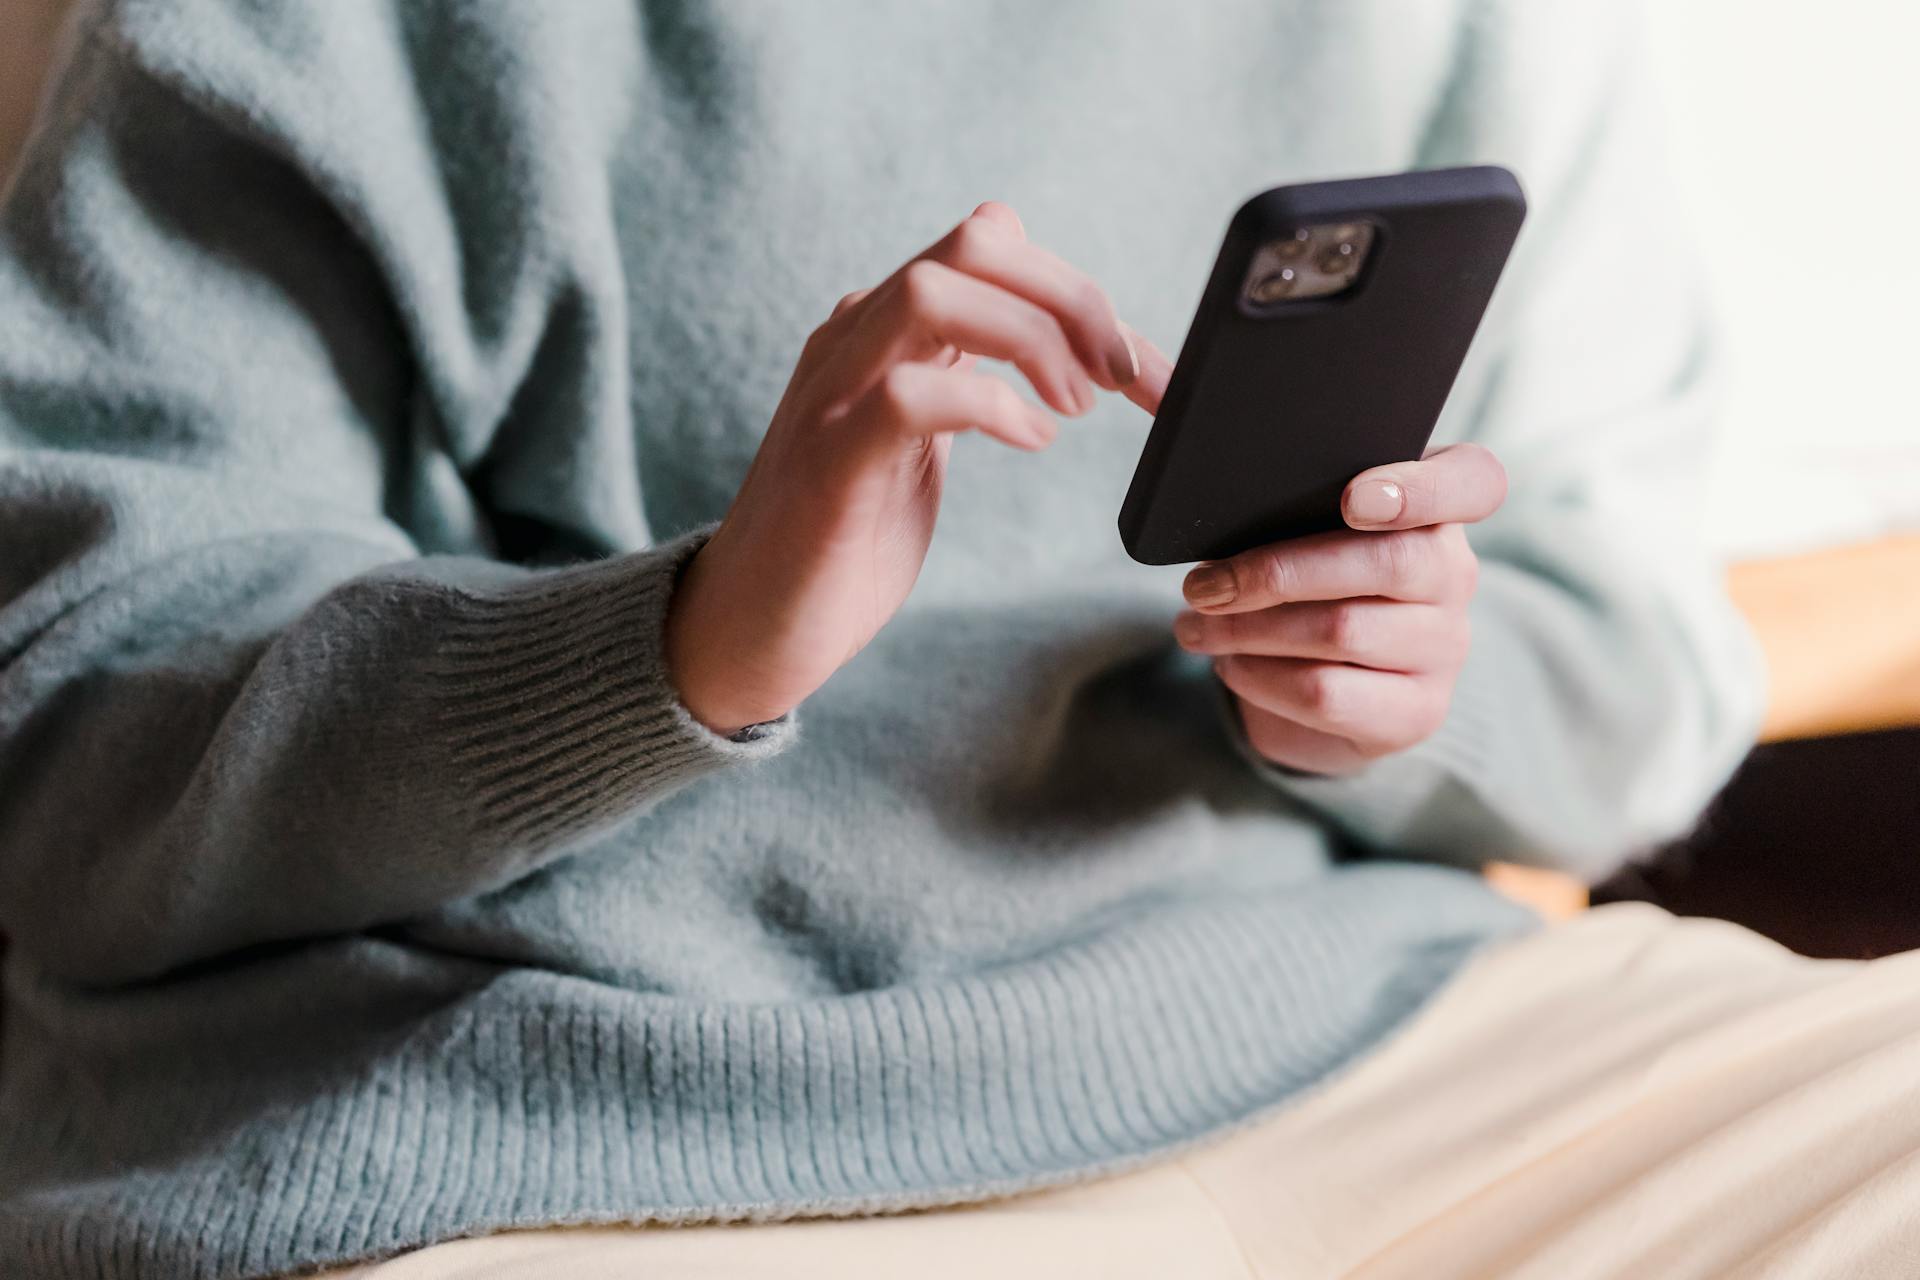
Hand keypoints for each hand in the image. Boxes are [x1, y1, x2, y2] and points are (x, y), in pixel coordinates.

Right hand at [667, 203, 1172, 733]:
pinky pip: (909, 394)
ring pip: (935, 292)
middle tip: (1122, 377)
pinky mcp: (829, 462)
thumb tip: (1049, 327)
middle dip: (1072, 299)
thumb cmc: (843, 540)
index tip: (1140, 368)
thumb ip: (965, 373)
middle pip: (974, 244)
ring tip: (1074, 408)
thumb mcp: (920, 439)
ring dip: (1033, 340)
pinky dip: (989, 405)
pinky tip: (1029, 440)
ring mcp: (834, 395)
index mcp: (882, 330)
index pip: (991, 245)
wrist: (748, 628)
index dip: (1080, 291)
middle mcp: (853, 340)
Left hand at [1173, 444, 1507, 774]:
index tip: (1355, 498)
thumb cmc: (1303, 578)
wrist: (1324, 687)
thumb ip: (1253, 460)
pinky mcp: (1415, 713)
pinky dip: (1261, 677)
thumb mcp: (1293, 517)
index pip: (1476, 482)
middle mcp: (1456, 574)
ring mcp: (1444, 648)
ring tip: (1192, 623)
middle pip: (1385, 562)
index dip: (1422, 489)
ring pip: (1343, 631)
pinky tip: (1229, 663)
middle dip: (1274, 570)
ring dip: (1248, 628)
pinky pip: (1329, 693)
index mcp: (1438, 508)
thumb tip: (1155, 386)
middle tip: (1200, 584)